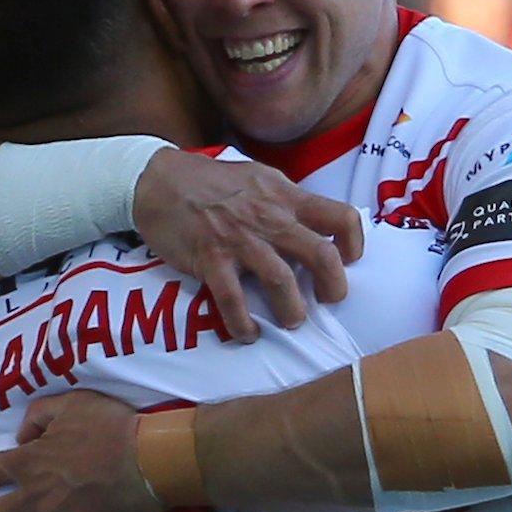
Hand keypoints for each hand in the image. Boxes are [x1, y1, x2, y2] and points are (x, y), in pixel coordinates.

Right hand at [134, 148, 364, 341]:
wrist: (157, 180)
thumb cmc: (211, 180)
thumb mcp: (260, 178)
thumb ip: (287, 201)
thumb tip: (314, 225)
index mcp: (287, 196)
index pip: (341, 216)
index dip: (354, 242)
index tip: (349, 259)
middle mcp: (270, 217)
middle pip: (322, 256)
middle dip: (334, 287)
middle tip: (329, 300)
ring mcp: (241, 240)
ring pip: (283, 282)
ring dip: (293, 311)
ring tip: (292, 320)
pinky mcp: (211, 259)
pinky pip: (233, 300)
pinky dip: (243, 323)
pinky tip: (248, 333)